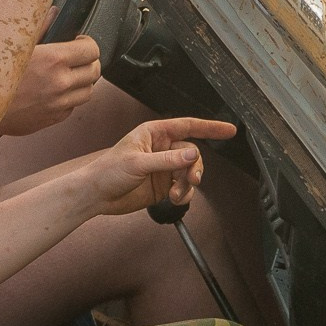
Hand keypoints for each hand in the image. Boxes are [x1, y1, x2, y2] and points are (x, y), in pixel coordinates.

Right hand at [0, 36, 99, 137]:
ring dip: (82, 82)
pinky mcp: (51, 119)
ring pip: (88, 92)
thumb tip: (53, 11)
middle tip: (77, 57)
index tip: (80, 41)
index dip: (88, 44)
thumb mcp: (12, 43)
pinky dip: (68, 99)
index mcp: (53, 60)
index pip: (92, 50)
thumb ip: (38, 27)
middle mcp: (59, 83)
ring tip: (67, 74)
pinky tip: (53, 91)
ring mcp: (57, 104)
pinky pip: (72, 108)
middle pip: (95, 71)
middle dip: (89, 62)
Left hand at [76, 118, 237, 218]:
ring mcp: (164, 168)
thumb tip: (193, 153)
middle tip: (192, 180)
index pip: (188, 126)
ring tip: (176, 195)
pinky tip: (174, 199)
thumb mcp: (138, 163)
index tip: (229, 130)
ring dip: (188, 184)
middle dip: (195, 168)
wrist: (96, 195)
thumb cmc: (108, 171)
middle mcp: (162, 148)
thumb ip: (168, 159)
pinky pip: (183, 188)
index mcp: (154, 134)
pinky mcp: (163, 185)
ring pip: (189, 172)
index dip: (210, 127)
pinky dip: (184, 194)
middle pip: (192, 154)